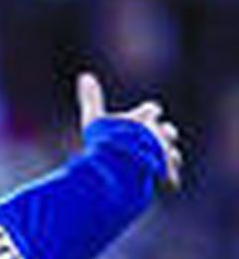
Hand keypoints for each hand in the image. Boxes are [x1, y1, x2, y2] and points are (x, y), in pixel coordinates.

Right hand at [76, 72, 181, 188]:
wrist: (119, 167)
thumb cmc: (105, 142)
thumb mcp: (94, 120)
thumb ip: (91, 99)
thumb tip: (84, 75)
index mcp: (143, 120)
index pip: (151, 110)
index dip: (147, 114)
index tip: (142, 118)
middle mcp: (157, 135)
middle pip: (167, 131)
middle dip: (162, 135)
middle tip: (151, 142)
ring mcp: (163, 154)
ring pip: (173, 154)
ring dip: (167, 157)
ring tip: (157, 164)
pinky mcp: (166, 173)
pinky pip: (172, 176)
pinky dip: (167, 179)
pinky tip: (161, 182)